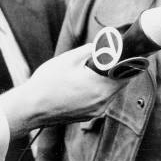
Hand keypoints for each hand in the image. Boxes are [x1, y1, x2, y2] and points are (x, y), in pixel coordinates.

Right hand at [0, 44, 126, 136]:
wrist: (30, 108)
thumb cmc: (48, 82)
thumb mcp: (70, 58)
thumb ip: (91, 49)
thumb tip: (105, 43)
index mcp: (101, 86)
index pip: (127, 73)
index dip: (130, 61)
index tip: (130, 52)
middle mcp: (103, 102)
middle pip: (121, 83)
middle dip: (119, 69)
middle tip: (114, 56)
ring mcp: (96, 111)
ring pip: (111, 92)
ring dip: (109, 80)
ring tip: (99, 68)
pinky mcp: (89, 117)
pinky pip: (102, 100)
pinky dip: (100, 90)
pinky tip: (88, 82)